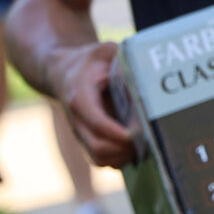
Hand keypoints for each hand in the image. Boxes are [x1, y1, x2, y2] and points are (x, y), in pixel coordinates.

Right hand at [59, 41, 136, 167]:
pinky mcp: (86, 142)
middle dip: (126, 147)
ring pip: (101, 159)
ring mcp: (80, 134)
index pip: (96, 122)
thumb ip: (124, 63)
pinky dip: (120, 159)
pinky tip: (136, 145)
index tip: (138, 133)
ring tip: (145, 142)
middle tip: (149, 137)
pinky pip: (102, 161)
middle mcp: (77, 120)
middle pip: (99, 147)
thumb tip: (147, 81)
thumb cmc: (91, 61)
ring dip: (125, 156)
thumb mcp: (106, 52)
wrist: (63, 73)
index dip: (117, 132)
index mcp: (80, 98)